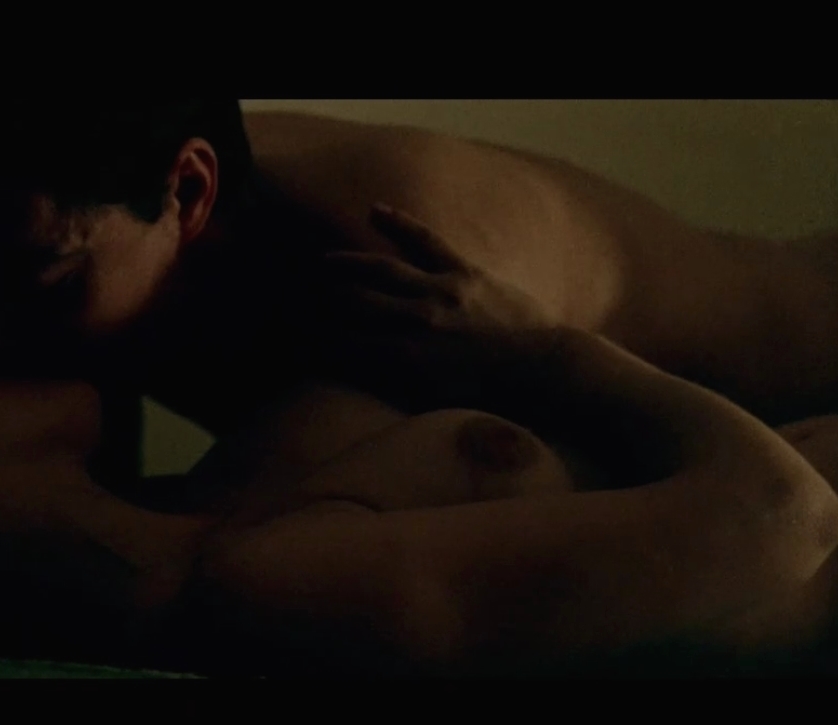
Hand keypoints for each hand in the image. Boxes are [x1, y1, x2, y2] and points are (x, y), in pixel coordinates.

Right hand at [312, 204, 563, 408]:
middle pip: (353, 302)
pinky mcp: (465, 272)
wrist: (544, 369)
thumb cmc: (491, 394)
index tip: (292, 331)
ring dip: (347, 262)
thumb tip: (357, 371)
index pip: (343, 343)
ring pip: (381, 269)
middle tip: (295, 292)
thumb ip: (394, 383)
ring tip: (322, 260)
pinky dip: (401, 225)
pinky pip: (427, 242)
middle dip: (320, 298)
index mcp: (405, 359)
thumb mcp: (435, 400)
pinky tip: (376, 211)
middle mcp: (415, 321)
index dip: (312, 336)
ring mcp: (440, 292)